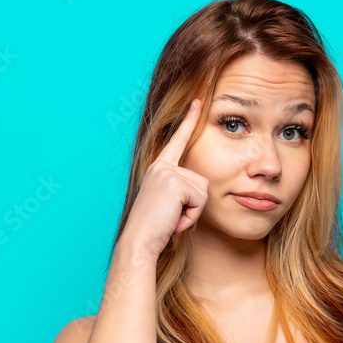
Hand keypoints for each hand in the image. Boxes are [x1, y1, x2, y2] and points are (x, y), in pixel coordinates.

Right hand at [119, 98, 208, 256]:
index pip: (177, 141)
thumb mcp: (169, 205)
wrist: (139, 242)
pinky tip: (173, 221)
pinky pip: (200, 200)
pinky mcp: (174, 182)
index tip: (198, 101)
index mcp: (159, 169)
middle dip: (194, 206)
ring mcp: (166, 172)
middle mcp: (161, 166)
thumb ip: (181, 193)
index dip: (189, 120)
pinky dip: (191, 217)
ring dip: (193, 212)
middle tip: (171, 218)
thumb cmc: (155, 230)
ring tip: (172, 219)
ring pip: (203, 191)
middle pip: (201, 180)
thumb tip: (199, 193)